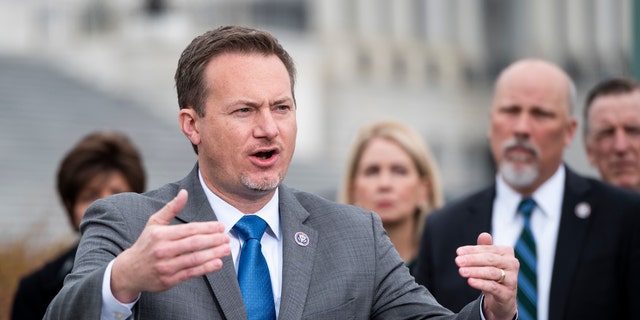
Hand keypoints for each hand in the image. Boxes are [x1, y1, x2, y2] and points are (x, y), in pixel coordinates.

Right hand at [110, 189, 230, 302]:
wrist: (129, 271)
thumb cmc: (146, 244)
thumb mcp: (154, 223)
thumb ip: (171, 208)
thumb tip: (184, 193)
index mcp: (160, 234)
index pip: (189, 229)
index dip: (208, 228)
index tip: (221, 226)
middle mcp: (163, 250)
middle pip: (194, 243)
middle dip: (213, 240)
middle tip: (227, 237)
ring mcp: (166, 266)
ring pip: (195, 259)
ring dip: (213, 254)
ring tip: (226, 249)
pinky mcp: (169, 280)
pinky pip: (191, 273)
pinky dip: (206, 268)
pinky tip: (217, 263)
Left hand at [455, 232, 517, 319]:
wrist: (501, 299)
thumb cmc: (493, 275)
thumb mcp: (487, 261)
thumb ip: (485, 248)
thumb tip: (484, 235)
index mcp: (507, 253)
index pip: (488, 249)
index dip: (472, 250)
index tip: (458, 252)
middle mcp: (512, 264)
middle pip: (490, 259)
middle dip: (472, 260)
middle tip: (457, 261)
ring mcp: (512, 279)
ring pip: (491, 273)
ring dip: (475, 271)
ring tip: (461, 271)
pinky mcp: (508, 294)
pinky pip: (493, 287)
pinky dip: (481, 283)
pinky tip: (470, 281)